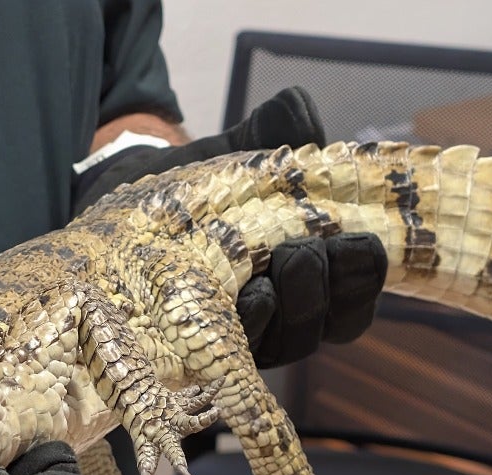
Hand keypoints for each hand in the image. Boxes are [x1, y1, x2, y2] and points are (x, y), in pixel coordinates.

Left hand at [72, 86, 388, 367]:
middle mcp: (282, 315)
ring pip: (283, 342)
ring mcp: (241, 338)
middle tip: (307, 253)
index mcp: (308, 275)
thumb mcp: (233, 154)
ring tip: (267, 276)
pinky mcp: (199, 348)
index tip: (368, 245)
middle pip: (324, 325)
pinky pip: (234, 352)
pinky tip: (236, 299)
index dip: (363, 279)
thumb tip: (298, 106)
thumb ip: (270, 133)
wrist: (123, 207)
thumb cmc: (196, 187)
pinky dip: (240, 326)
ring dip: (283, 311)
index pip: (353, 298)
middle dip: (323, 291)